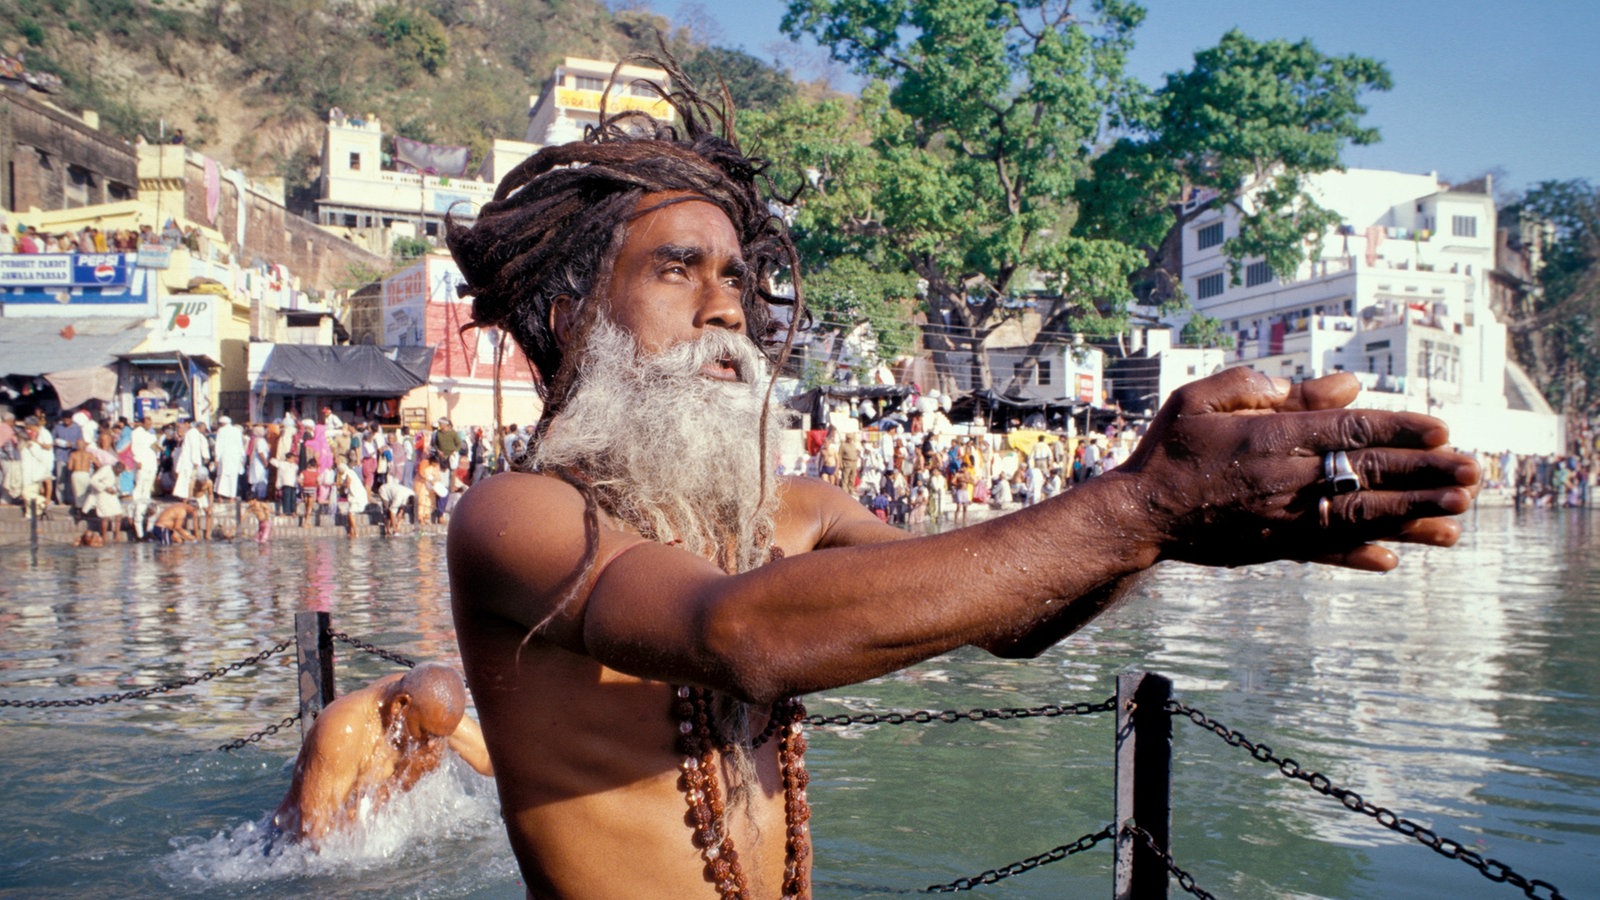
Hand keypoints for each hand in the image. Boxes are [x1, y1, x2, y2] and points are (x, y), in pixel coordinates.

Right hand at [1111, 368, 1478, 570]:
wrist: (1138, 515)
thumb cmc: (1168, 448)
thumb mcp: (1204, 398)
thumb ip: (1267, 385)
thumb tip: (1344, 386)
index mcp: (1272, 436)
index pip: (1351, 428)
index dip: (1400, 429)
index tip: (1442, 430)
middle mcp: (1285, 478)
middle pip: (1369, 472)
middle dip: (1425, 473)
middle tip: (1473, 474)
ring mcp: (1282, 518)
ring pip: (1359, 515)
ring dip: (1412, 517)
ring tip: (1458, 518)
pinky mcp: (1272, 548)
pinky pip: (1325, 552)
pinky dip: (1359, 556)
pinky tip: (1393, 560)